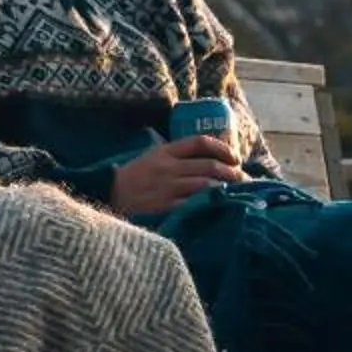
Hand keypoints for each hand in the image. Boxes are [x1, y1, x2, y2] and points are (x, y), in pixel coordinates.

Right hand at [109, 133, 245, 216]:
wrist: (107, 199)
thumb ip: (177, 156)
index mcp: (164, 152)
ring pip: (206, 185)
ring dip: (227, 189)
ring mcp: (166, 189)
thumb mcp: (152, 159)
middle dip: (232, 173)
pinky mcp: (165, 209)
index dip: (222, 148)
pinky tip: (220, 207)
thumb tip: (211, 157)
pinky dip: (211, 204)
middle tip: (243, 180)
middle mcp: (167, 168)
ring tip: (237, 194)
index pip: (200, 143)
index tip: (235, 158)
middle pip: (209, 166)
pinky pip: (195, 205)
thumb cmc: (134, 180)